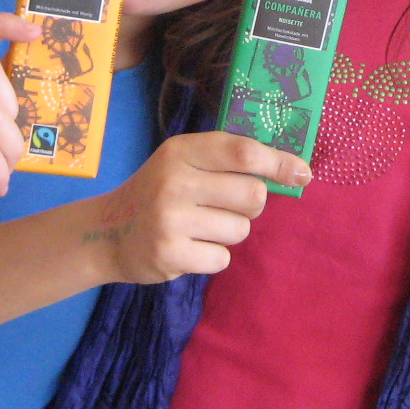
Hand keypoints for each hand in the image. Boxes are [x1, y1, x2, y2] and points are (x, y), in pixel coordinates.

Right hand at [89, 132, 311, 283]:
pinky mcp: (169, 254)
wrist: (107, 232)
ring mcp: (170, 219)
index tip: (302, 173)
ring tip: (199, 227)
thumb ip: (229, 161)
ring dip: (229, 232)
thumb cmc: (159, 191)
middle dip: (251, 206)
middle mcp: (175, 181)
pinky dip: (213, 256)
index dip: (278, 162)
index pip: (242, 152)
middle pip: (252, 195)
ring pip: (240, 230)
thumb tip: (295, 171)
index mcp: (182, 151)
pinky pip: (222, 258)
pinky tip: (189, 247)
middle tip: (227, 206)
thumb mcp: (183, 162)